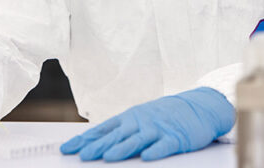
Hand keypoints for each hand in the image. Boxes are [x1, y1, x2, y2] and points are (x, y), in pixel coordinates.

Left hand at [60, 87, 234, 161]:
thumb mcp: (138, 119)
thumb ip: (118, 131)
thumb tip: (93, 143)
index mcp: (128, 118)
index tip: (67, 149)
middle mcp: (140, 122)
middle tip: (82, 156)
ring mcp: (158, 129)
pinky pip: (165, 145)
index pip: (102, 130)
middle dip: (98, 147)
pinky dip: (156, 151)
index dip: (84, 140)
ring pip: (137, 140)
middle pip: (116, 136)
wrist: (196, 106)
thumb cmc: (163, 116)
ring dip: (123, 148)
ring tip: (109, 157)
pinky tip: (147, 157)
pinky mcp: (176, 138)